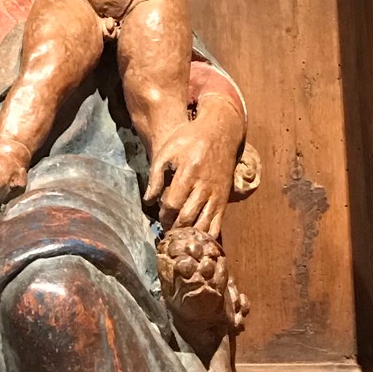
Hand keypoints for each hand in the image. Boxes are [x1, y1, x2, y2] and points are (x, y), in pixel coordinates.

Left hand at [144, 93, 243, 234]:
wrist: (220, 133)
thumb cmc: (190, 139)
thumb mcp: (167, 150)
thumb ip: (155, 175)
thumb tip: (148, 200)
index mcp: (188, 173)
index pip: (172, 204)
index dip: (163, 215)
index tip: (159, 217)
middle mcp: (204, 187)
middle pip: (187, 218)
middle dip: (173, 228)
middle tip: (166, 231)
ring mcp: (216, 195)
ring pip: (202, 225)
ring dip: (189, 235)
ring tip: (178, 237)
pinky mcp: (224, 200)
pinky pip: (217, 225)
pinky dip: (206, 236)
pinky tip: (196, 238)